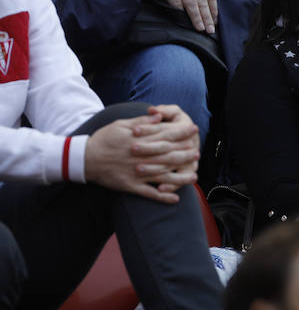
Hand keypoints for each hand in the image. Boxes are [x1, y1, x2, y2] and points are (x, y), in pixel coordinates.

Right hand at [84, 109, 199, 202]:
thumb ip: (142, 122)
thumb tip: (159, 116)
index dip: (181, 133)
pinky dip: (162, 196)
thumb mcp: (121, 125)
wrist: (84, 159)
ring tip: (194, 177)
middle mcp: (141, 157)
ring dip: (180, 177)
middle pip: (168, 155)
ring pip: (162, 176)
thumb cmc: (104, 139)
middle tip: (197, 153)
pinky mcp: (130, 186)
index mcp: (140, 141)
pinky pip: (149, 193)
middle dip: (185, 154)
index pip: (166, 136)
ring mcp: (136, 173)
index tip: (194, 130)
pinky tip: (175, 199)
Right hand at [158, 0, 217, 33]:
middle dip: (207, 17)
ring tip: (199, 28)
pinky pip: (176, 0)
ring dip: (196, 17)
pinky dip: (180, 9)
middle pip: (203, 3)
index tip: (215, 22)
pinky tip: (183, 18)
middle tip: (210, 31)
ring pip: (192, 3)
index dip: (213, 10)